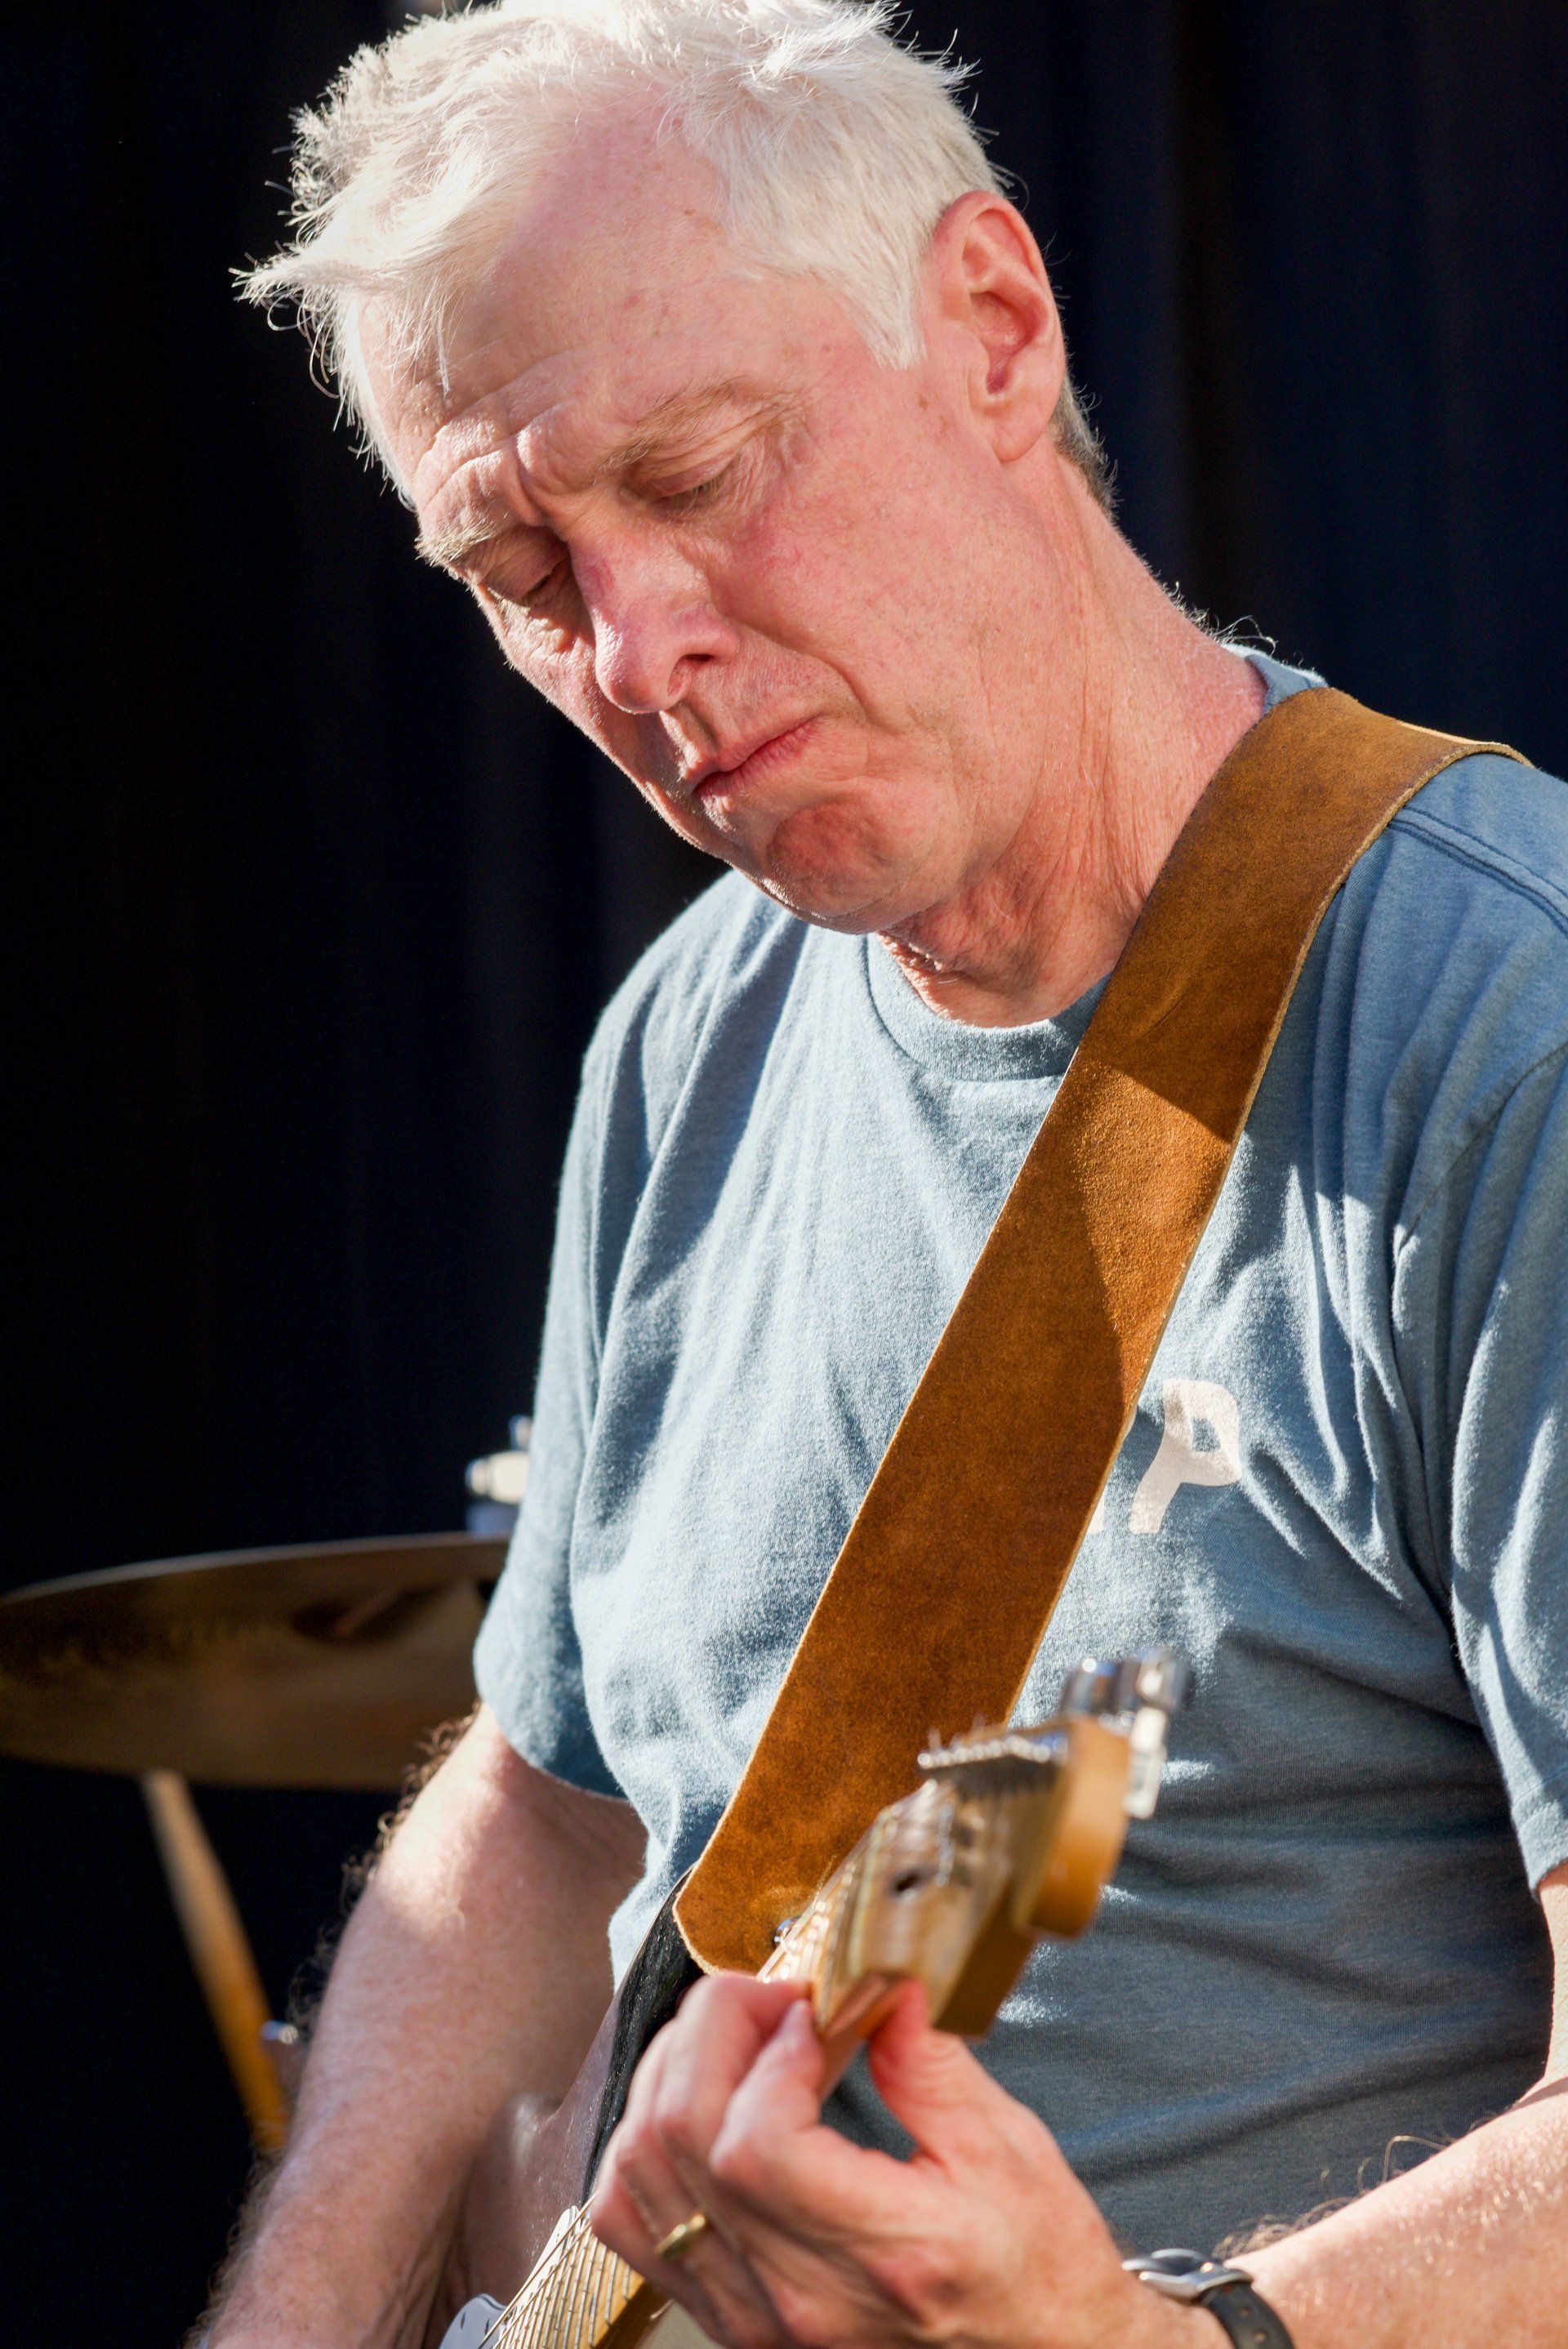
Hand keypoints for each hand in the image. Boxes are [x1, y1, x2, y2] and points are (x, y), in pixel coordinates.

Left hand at [589, 1973, 1215, 2348]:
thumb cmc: (1039, 2275)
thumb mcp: (1011, 2151)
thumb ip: (929, 2061)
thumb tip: (879, 1978)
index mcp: (886, 2254)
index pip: (755, 2147)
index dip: (766, 2054)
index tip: (812, 2013)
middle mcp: (800, 2298)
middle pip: (679, 2141)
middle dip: (708, 2032)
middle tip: (771, 2001)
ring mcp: (753, 2317)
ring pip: (635, 2176)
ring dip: (668, 2076)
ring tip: (736, 2042)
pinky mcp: (730, 2319)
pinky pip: (632, 2221)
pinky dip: (644, 2145)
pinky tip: (699, 2108)